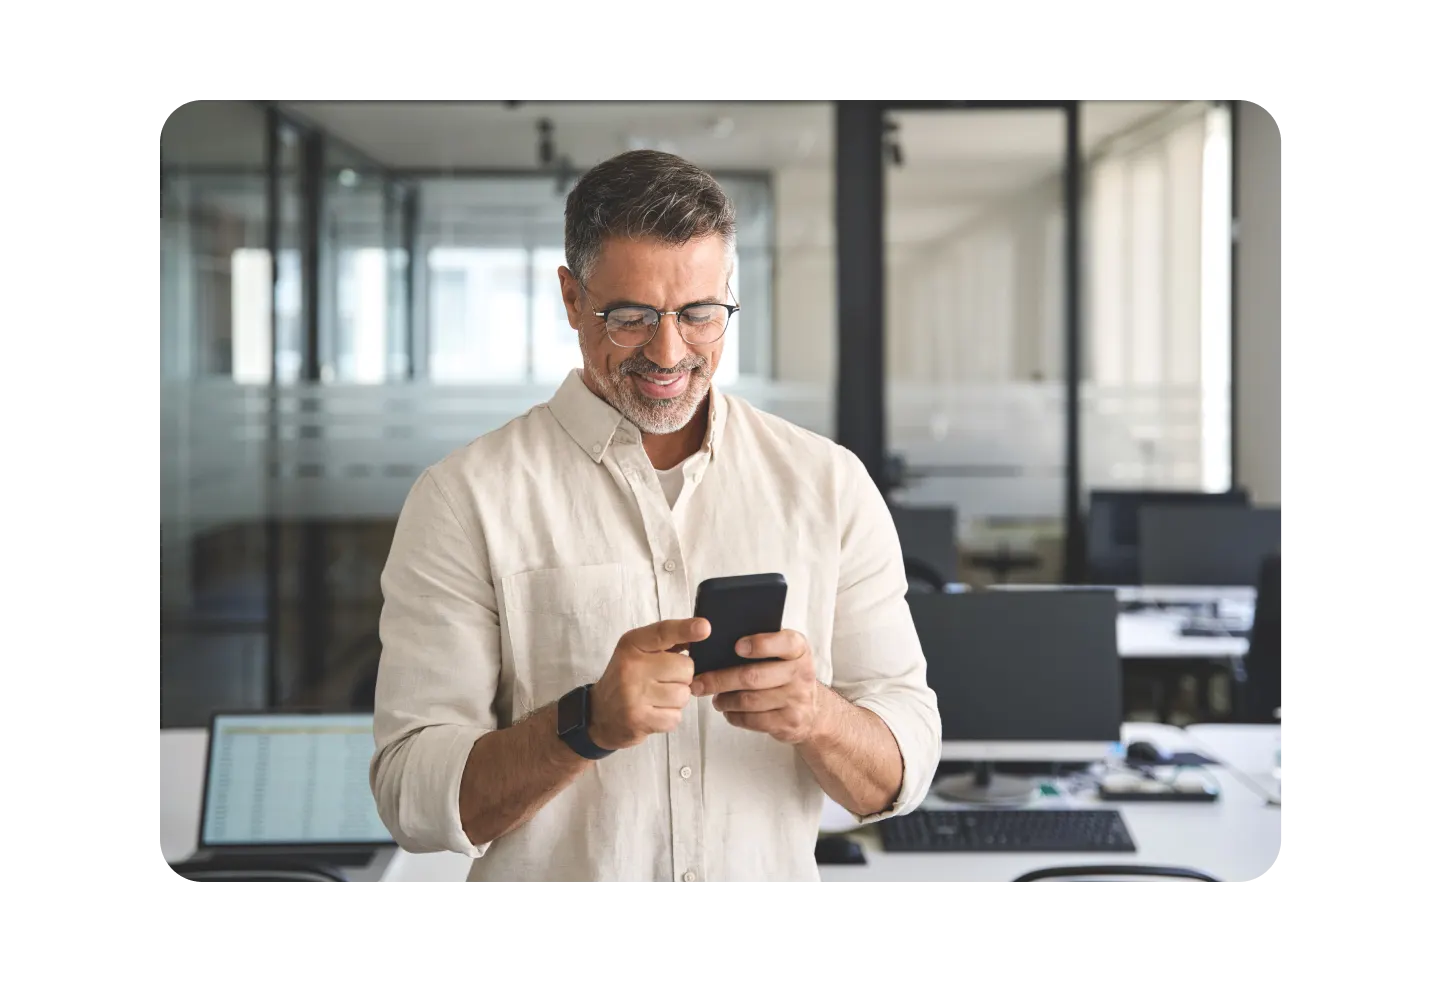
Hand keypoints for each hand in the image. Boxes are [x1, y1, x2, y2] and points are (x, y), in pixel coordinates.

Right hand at [588, 618, 708, 750]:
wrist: (599, 715)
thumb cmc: (626, 679)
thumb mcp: (639, 652)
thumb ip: (667, 643)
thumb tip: (701, 631)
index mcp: (632, 645)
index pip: (663, 632)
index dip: (686, 629)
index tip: (705, 628)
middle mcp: (631, 666)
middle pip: (685, 668)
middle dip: (682, 677)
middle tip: (664, 682)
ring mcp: (633, 694)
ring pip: (683, 694)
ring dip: (677, 699)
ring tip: (658, 698)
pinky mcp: (638, 719)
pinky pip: (675, 717)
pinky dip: (670, 717)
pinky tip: (654, 712)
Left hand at [689, 629, 820, 744]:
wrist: (813, 712)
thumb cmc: (787, 675)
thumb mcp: (785, 655)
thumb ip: (763, 645)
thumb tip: (718, 645)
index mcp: (799, 650)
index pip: (784, 642)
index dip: (760, 644)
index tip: (737, 646)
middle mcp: (801, 673)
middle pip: (753, 676)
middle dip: (721, 679)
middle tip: (699, 682)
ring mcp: (796, 700)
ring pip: (749, 701)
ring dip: (725, 700)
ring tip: (714, 697)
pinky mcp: (788, 723)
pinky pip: (753, 721)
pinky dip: (734, 716)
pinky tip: (728, 711)